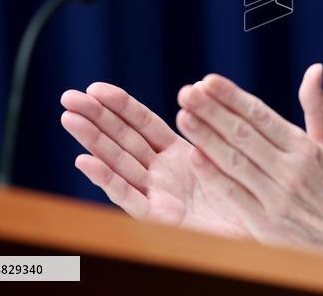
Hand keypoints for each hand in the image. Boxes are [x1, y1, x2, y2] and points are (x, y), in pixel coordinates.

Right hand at [60, 82, 246, 237]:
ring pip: (118, 162)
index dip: (121, 105)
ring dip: (92, 140)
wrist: (255, 235)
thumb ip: (209, 130)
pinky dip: (106, 179)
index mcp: (180, 154)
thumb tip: (201, 89)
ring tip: (69, 118)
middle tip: (67, 96)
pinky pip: (129, 197)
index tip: (96, 87)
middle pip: (123, 140)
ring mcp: (158, 194)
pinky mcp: (159, 218)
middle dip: (96, 117)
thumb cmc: (242, 196)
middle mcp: (163, 172)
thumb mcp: (226, 156)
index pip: (144, 124)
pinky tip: (84, 161)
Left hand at [175, 64, 322, 263]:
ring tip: (184, 116)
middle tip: (186, 92)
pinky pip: (233, 194)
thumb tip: (314, 69)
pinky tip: (194, 157)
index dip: (233, 97)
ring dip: (206, 137)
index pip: (262, 116)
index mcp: (306, 149)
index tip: (208, 80)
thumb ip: (318, 108)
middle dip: (212, 111)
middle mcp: (290, 170)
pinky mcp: (264, 222)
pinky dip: (213, 175)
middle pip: (243, 135)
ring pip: (234, 161)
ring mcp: (276, 196)